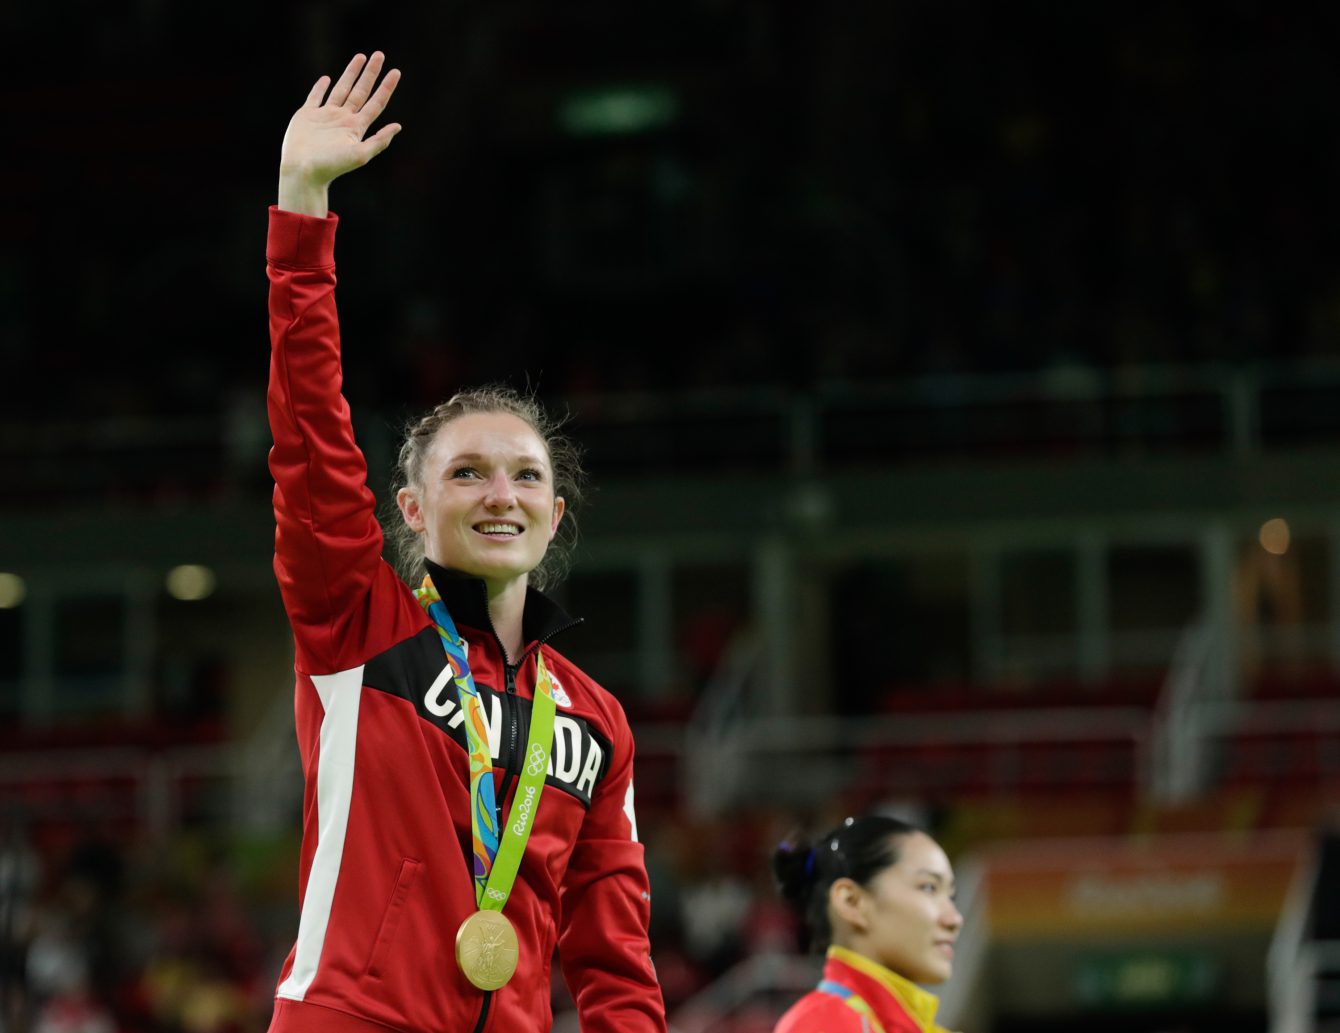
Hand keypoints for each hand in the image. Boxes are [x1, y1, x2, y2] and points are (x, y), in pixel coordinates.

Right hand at [277, 52, 401, 216]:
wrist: (303, 171)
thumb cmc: (332, 166)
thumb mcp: (360, 154)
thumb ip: (379, 141)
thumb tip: (398, 126)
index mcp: (356, 127)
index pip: (375, 103)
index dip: (386, 87)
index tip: (396, 71)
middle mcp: (342, 119)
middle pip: (360, 91)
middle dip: (370, 73)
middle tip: (379, 55)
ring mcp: (325, 117)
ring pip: (341, 89)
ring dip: (351, 74)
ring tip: (360, 57)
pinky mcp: (307, 116)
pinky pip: (315, 97)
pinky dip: (320, 88)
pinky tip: (327, 79)